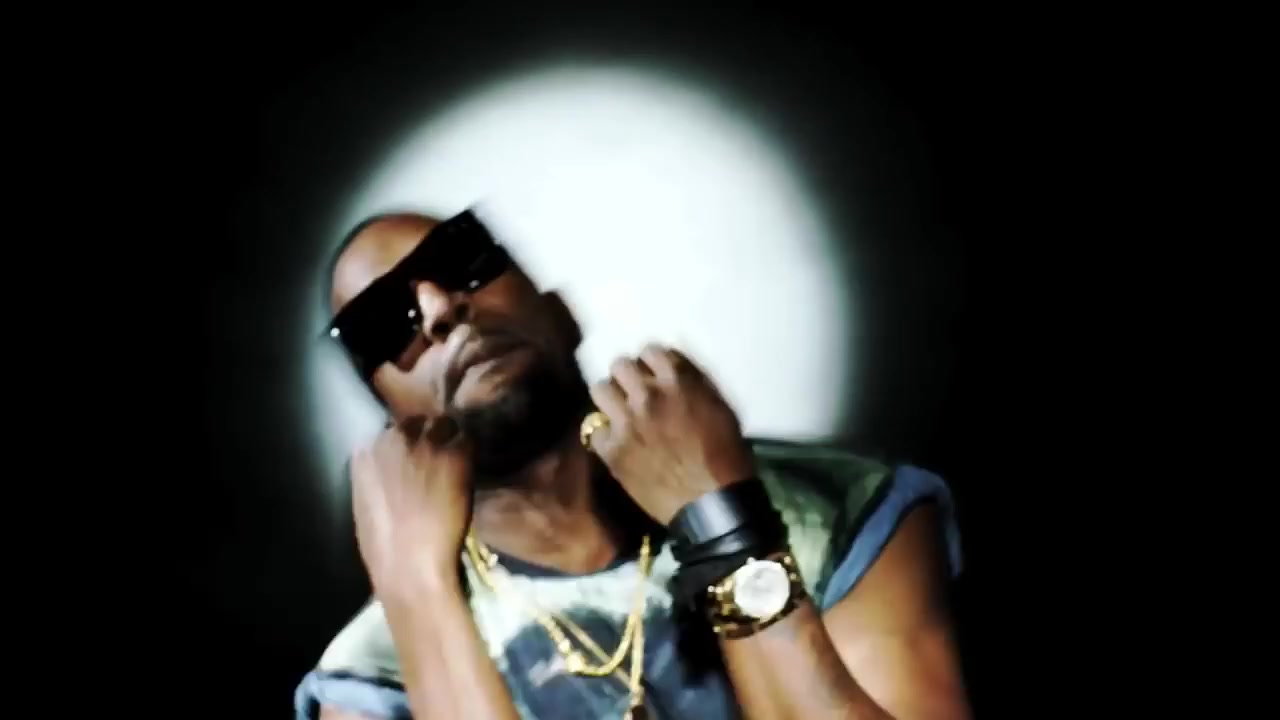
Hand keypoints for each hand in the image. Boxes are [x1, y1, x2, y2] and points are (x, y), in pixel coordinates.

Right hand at [351, 415, 471, 599]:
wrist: (409, 565)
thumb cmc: (383, 547)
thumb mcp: (368, 503)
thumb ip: (379, 476)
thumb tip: (394, 471)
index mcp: (366, 453)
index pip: (392, 430)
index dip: (409, 443)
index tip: (417, 456)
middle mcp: (394, 439)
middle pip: (418, 421)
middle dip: (429, 435)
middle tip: (441, 456)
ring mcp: (426, 444)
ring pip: (446, 425)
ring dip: (452, 439)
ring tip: (459, 460)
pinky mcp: (456, 454)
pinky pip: (468, 441)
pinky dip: (471, 453)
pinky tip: (471, 470)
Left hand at [587, 343, 755, 523]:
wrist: (712, 503)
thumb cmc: (726, 456)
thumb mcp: (719, 408)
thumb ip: (693, 385)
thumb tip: (673, 374)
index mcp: (679, 381)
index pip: (651, 351)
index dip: (650, 364)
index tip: (652, 375)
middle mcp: (648, 394)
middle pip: (620, 365)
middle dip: (627, 377)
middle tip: (633, 393)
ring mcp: (627, 421)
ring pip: (600, 389)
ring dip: (610, 398)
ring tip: (618, 413)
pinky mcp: (612, 449)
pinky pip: (593, 427)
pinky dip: (603, 433)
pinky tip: (614, 441)